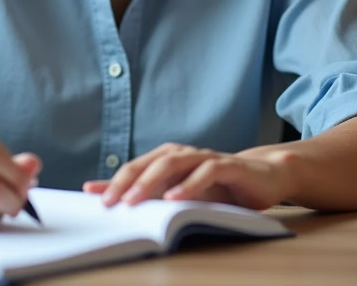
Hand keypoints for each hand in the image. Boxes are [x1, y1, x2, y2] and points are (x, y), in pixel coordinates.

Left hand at [83, 143, 291, 209]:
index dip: (113, 181)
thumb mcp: (184, 193)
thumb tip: (117, 203)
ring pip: (172, 164)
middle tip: (108, 202)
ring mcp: (204, 157)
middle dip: (125, 182)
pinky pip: (205, 172)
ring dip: (150, 182)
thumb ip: (156, 196)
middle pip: (147, 163)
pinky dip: (188, 185)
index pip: (134, 168)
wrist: (265, 176)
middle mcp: (183, 153)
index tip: (90, 195)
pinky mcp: (227, 165)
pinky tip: (175, 198)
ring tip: (134, 201)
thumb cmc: (220, 187)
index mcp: (169, 157)